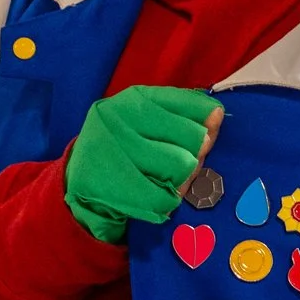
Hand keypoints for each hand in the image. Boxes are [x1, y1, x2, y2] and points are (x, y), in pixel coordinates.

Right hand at [62, 84, 222, 243]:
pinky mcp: (109, 183)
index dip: (206, 125)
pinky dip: (167, 201)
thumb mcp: (151, 123)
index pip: (191, 105)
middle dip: (196, 157)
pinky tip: (155, 195)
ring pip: (182, 167)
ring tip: (166, 180)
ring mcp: (112, 150)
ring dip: (183, 181)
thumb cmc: (126, 148)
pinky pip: (164, 196)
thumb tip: (218, 116)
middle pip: (193, 139)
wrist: (81, 181)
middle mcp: (120, 118)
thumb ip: (187, 118)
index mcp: (134, 99)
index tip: (205, 136)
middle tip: (180, 165)